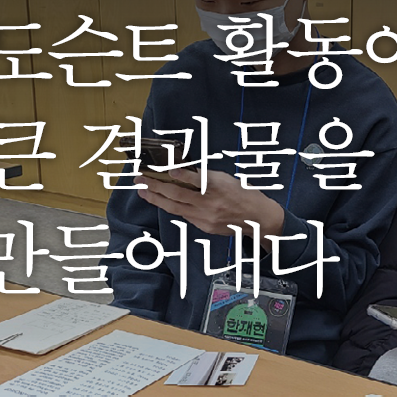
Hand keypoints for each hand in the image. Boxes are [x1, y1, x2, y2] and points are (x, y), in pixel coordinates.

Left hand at [135, 169, 284, 245]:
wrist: (255, 217)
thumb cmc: (242, 193)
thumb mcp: (226, 179)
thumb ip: (204, 177)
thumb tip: (181, 172)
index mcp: (217, 186)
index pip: (196, 180)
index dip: (181, 176)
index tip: (168, 170)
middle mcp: (209, 202)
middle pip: (177, 194)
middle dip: (155, 186)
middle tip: (140, 179)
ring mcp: (205, 216)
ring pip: (174, 207)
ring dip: (156, 198)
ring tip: (142, 191)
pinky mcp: (203, 226)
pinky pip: (183, 215)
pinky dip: (171, 206)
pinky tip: (161, 201)